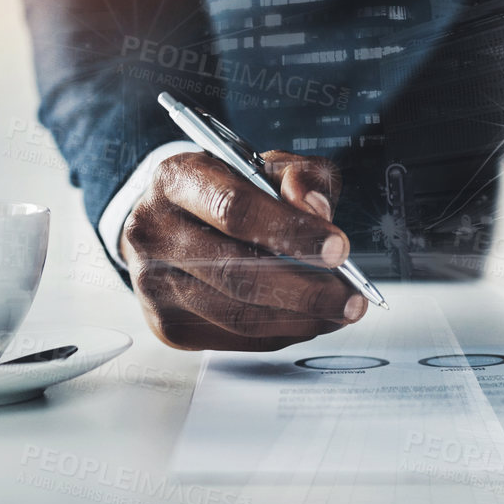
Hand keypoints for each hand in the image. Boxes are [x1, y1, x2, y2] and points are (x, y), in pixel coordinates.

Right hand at [119, 149, 366, 349]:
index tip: (338, 249)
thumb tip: (315, 210)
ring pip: (236, 314)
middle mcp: (154, 231)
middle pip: (234, 271)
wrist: (169, 223)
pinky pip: (234, 338)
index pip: (233, 209)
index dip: (291, 231)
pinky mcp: (166, 324)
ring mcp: (153, 283)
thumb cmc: (221, 191)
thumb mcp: (261, 165)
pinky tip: (307, 320)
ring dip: (299, 319)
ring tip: (339, 311)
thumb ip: (298, 176)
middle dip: (305, 289)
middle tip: (350, 297)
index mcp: (177, 178)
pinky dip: (280, 333)